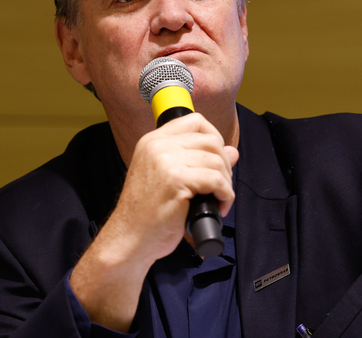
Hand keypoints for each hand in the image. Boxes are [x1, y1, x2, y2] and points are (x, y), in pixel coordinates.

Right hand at [71, 112, 237, 330]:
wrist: (129, 240)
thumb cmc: (148, 214)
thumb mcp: (170, 179)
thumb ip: (198, 161)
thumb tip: (232, 151)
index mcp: (153, 141)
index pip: (194, 121)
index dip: (214, 137)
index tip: (218, 159)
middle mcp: (157, 145)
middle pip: (211, 141)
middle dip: (224, 165)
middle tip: (219, 187)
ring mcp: (166, 161)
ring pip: (217, 160)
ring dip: (226, 183)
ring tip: (218, 200)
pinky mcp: (176, 180)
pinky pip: (216, 180)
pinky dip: (225, 195)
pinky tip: (219, 207)